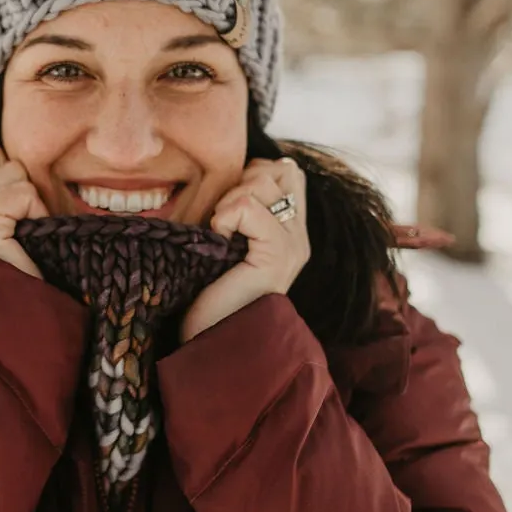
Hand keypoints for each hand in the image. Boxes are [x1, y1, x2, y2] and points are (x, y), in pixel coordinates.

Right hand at [0, 145, 48, 279]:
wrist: (5, 326)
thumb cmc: (10, 279)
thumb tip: (21, 161)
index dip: (12, 180)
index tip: (15, 216)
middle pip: (3, 159)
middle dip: (23, 190)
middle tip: (21, 230)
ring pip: (15, 173)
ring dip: (31, 203)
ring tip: (21, 238)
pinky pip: (23, 193)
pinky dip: (35, 214)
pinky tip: (23, 242)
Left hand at [180, 157, 310, 342]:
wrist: (211, 341)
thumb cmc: (211, 295)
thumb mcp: (228, 243)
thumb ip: (240, 210)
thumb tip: (230, 173)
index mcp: (292, 232)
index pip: (288, 171)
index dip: (253, 174)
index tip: (229, 206)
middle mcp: (300, 237)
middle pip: (281, 170)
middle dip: (242, 182)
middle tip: (223, 218)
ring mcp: (294, 246)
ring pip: (264, 183)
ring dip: (229, 199)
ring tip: (220, 231)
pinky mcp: (278, 256)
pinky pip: (248, 207)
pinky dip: (225, 216)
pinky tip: (218, 239)